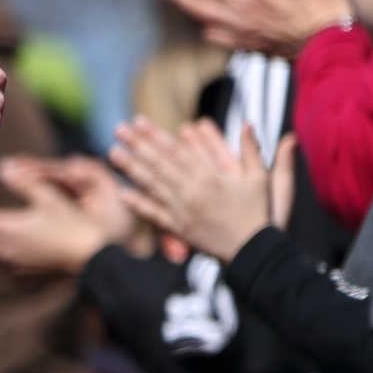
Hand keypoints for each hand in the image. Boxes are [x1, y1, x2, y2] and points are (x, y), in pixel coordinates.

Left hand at [0, 155, 134, 273]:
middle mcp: (4, 252)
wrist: (92, 259)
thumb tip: (2, 166)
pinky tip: (8, 250)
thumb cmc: (71, 224)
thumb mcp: (48, 196)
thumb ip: (23, 181)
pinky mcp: (23, 279)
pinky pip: (0, 269)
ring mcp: (13, 268)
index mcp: (6, 230)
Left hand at [109, 117, 271, 263]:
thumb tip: (249, 122)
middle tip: (117, 129)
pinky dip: (138, 205)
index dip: (155, 135)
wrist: (254, 251)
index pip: (175, 151)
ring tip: (112, 153)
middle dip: (137, 145)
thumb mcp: (259, 178)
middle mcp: (191, 193)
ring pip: (152, 187)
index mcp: (209, 178)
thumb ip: (251, 149)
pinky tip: (121, 194)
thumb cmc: (257, 212)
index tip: (138, 121)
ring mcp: (182, 212)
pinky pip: (154, 215)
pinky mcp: (179, 230)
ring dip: (131, 169)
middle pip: (159, 164)